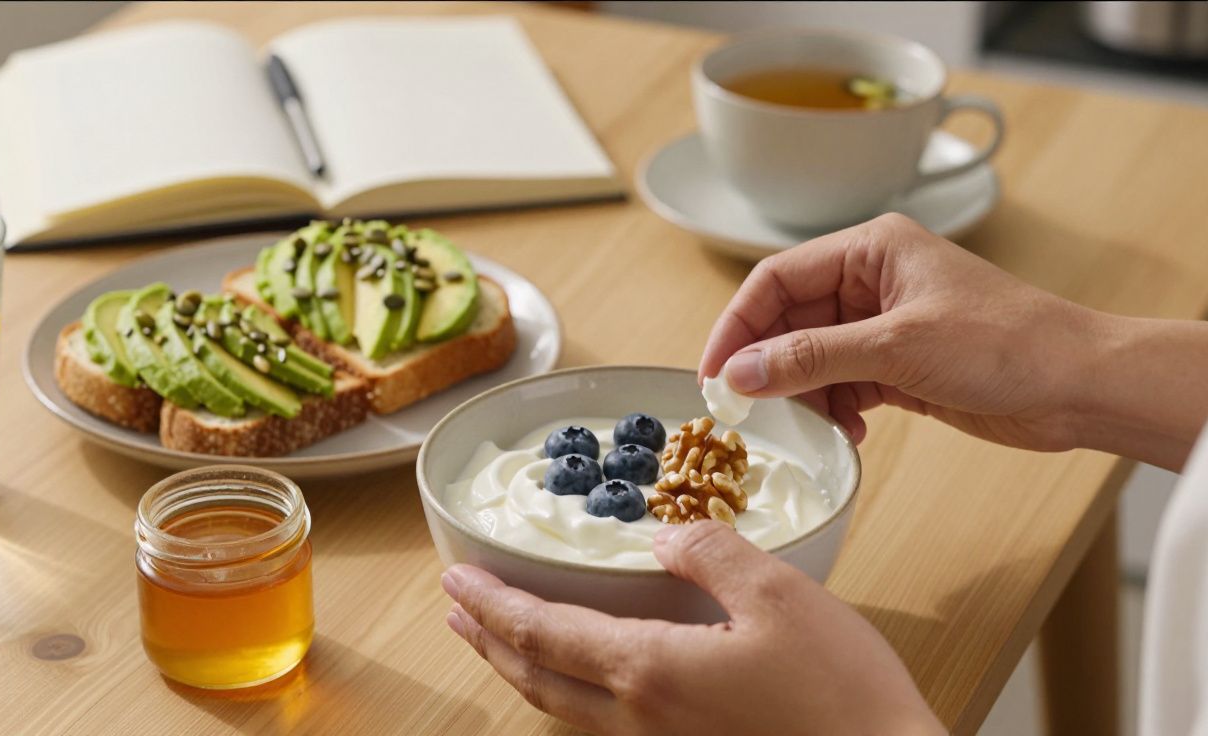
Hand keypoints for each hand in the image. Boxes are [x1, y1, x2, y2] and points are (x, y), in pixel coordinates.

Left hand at [442, 521, 945, 735]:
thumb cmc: (842, 695)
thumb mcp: (778, 595)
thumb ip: (709, 553)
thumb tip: (662, 538)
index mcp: (649, 671)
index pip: (541, 632)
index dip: (491, 603)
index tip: (454, 578)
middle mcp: (639, 718)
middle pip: (535, 678)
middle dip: (486, 640)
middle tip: (455, 609)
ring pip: (563, 707)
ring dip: (520, 666)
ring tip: (498, 639)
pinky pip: (601, 722)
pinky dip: (566, 690)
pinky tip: (582, 675)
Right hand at [699, 213, 1103, 451]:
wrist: (1080, 386)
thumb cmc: (1006, 343)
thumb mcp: (896, 347)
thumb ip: (811, 358)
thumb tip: (739, 372)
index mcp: (870, 249)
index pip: (776, 279)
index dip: (737, 325)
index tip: (713, 374)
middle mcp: (872, 280)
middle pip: (789, 320)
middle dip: (769, 367)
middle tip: (748, 412)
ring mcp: (885, 325)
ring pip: (812, 358)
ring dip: (804, 395)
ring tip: (812, 426)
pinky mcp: (900, 365)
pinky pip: (843, 384)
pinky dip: (835, 410)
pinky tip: (848, 433)